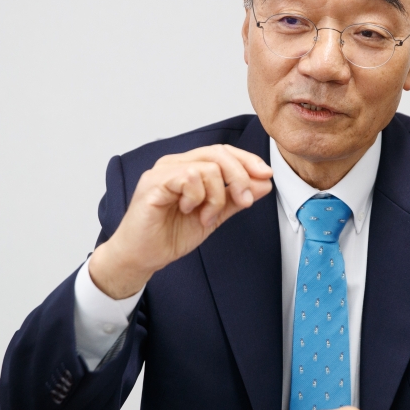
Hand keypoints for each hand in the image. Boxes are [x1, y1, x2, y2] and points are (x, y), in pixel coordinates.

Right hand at [89, 144, 272, 298]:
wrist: (142, 257)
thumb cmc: (169, 235)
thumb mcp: (214, 216)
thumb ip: (236, 198)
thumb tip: (263, 184)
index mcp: (189, 167)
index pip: (223, 152)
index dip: (248, 161)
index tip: (266, 176)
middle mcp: (175, 164)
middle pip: (219, 154)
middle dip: (240, 177)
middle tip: (244, 201)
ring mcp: (163, 171)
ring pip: (207, 167)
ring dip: (216, 197)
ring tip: (205, 217)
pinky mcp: (154, 183)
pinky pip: (189, 177)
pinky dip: (197, 197)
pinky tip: (188, 210)